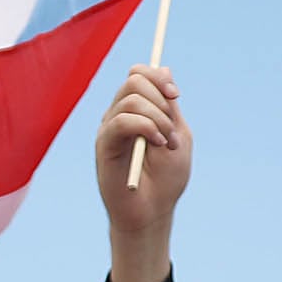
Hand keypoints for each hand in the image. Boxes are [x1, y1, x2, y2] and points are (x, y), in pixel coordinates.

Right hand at [96, 65, 189, 281]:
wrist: (152, 212)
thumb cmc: (166, 180)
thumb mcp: (177, 134)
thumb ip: (169, 106)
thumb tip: (164, 69)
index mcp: (138, 111)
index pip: (139, 74)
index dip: (158, 77)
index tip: (176, 95)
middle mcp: (120, 115)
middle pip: (134, 79)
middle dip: (160, 98)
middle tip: (173, 127)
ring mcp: (110, 129)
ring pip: (131, 98)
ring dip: (158, 118)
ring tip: (168, 144)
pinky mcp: (104, 145)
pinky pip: (121, 121)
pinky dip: (146, 127)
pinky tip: (157, 144)